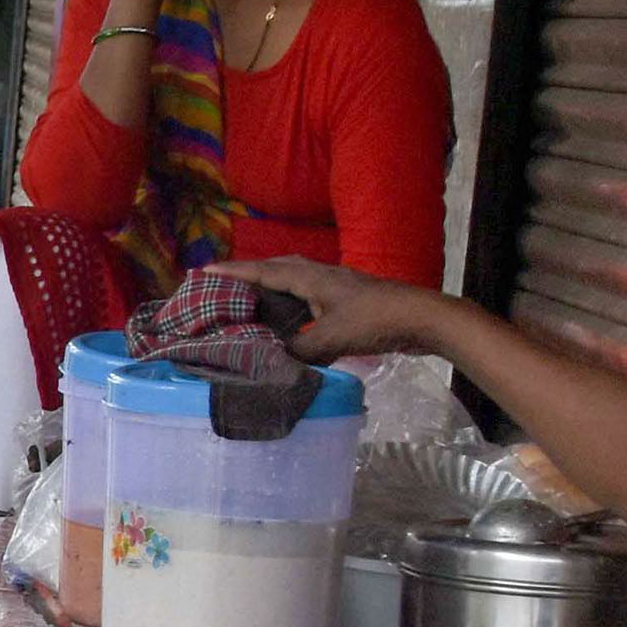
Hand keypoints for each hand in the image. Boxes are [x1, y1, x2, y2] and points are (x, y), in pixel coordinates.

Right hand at [218, 256, 449, 364]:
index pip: (263, 272)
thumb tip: (274, 358)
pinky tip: (295, 323)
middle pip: (279, 267)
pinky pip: (312, 296)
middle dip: (252, 273)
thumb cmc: (375, 321)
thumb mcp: (330, 340)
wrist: (423, 318)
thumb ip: (298, 350)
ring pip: (297, 281)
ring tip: (255, 302)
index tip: (204, 270)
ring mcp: (339, 286)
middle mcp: (322, 276)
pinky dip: (295, 305)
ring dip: (275, 288)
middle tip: (227, 284)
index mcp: (311, 278)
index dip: (232, 272)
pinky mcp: (351, 300)